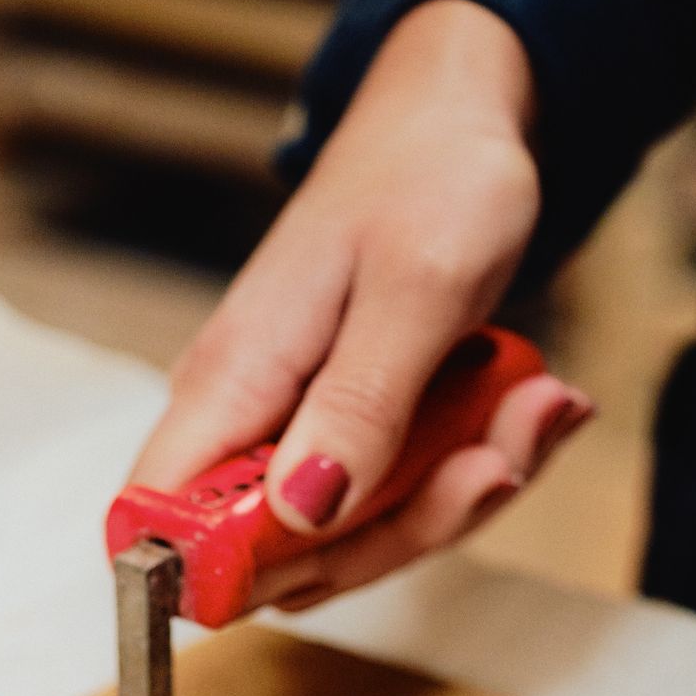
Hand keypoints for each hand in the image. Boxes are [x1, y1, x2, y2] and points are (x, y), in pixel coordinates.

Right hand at [130, 0, 591, 614]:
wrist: (460, 120)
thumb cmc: (428, 176)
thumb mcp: (416, 287)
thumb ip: (359, 405)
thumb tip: (301, 513)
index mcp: (230, 385)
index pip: (160, 527)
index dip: (224, 574)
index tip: (338, 547)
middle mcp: (249, 426)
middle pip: (283, 565)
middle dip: (406, 530)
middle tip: (496, 454)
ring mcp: (303, 438)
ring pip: (358, 544)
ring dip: (464, 494)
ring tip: (534, 405)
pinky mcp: (353, 440)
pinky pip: (404, 504)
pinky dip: (479, 469)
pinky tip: (532, 405)